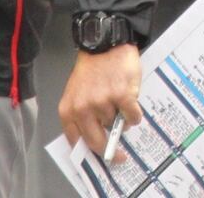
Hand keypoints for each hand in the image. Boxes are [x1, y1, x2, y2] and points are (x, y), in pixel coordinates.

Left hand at [59, 45, 141, 163]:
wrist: (106, 43)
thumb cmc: (92, 68)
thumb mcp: (78, 92)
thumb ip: (81, 115)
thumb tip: (94, 140)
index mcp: (69, 109)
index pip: (76, 141)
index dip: (89, 152)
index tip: (99, 158)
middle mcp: (83, 109)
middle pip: (96, 141)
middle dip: (109, 151)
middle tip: (119, 155)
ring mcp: (102, 103)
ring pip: (117, 126)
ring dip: (121, 119)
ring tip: (119, 100)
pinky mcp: (121, 97)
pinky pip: (132, 117)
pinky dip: (135, 114)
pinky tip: (132, 102)